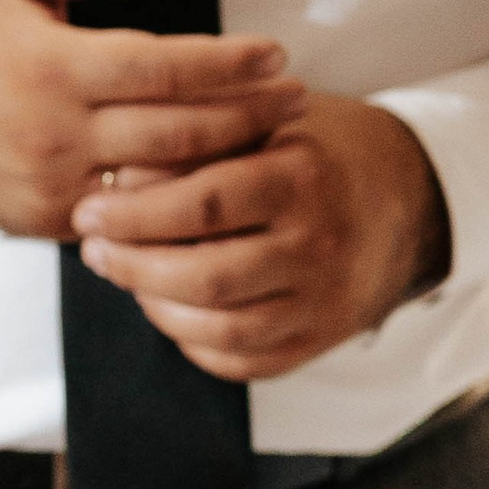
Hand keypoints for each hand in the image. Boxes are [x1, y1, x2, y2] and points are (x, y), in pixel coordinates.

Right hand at [0, 0, 304, 237]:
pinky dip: (184, 201)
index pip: (166, 67)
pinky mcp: (56, 220)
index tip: (275, 53)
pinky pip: (136, 217)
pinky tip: (222, 178)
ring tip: (275, 139)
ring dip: (231, 164)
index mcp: (53, 66)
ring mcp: (58, 184)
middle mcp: (58, 132)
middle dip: (251, 115)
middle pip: (182, 133)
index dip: (231, 63)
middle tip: (296, 98)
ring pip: (167, 185)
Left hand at [73, 91, 449, 378]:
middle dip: (133, 268)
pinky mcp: (321, 339)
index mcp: (301, 178)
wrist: (401, 195)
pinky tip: (169, 309)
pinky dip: (193, 343)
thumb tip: (117, 177)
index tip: (87, 212)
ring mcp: (324, 300)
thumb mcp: (261, 125)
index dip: (134, 215)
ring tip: (127, 277)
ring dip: (156, 308)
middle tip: (94, 251)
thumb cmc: (309, 152)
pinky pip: (243, 362)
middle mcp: (319, 244)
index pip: (203, 205)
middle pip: (206, 276)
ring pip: (221, 328)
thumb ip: (195, 145)